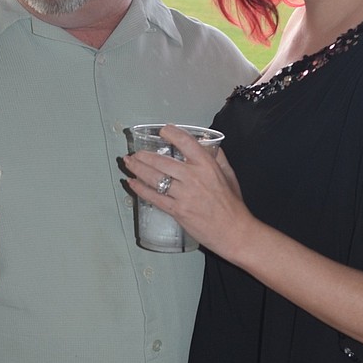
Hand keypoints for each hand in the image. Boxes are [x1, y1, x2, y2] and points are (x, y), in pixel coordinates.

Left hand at [122, 125, 250, 258]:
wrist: (234, 231)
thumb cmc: (232, 205)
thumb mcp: (229, 175)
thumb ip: (218, 158)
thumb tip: (207, 145)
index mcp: (207, 166)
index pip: (186, 143)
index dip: (172, 133)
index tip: (163, 130)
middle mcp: (193, 178)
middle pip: (162, 162)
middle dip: (144, 156)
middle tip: (136, 153)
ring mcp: (183, 195)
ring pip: (155, 178)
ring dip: (138, 169)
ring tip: (129, 163)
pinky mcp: (177, 210)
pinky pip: (153, 197)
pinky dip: (140, 189)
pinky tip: (132, 183)